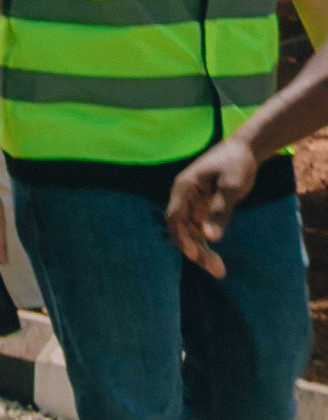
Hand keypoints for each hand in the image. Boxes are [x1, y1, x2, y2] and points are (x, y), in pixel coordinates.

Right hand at [167, 139, 254, 273]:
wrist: (244, 149)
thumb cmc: (237, 164)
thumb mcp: (231, 187)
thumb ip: (220, 211)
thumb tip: (210, 237)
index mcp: (184, 188)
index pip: (175, 217)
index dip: (182, 238)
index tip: (195, 255)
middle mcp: (183, 197)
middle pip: (181, 229)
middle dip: (195, 250)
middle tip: (217, 270)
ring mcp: (191, 203)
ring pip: (190, 232)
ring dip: (201, 251)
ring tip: (219, 270)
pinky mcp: (201, 208)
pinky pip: (199, 230)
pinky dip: (206, 244)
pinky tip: (216, 259)